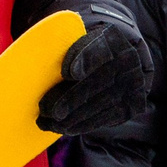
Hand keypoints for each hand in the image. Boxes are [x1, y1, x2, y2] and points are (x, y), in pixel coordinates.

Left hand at [37, 19, 151, 135]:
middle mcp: (128, 61)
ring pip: (102, 104)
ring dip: (73, 117)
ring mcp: (133, 85)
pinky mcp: (131, 106)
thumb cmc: (84, 51)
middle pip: (99, 82)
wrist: (118, 62)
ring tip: (48, 122)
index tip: (69, 73)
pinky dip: (84, 125)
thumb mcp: (75, 40)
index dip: (85, 60)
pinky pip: (107, 118)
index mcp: (112, 39)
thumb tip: (34, 58)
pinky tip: (65, 128)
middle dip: (72, 99)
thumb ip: (60, 47)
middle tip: (47, 110)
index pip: (100, 49)